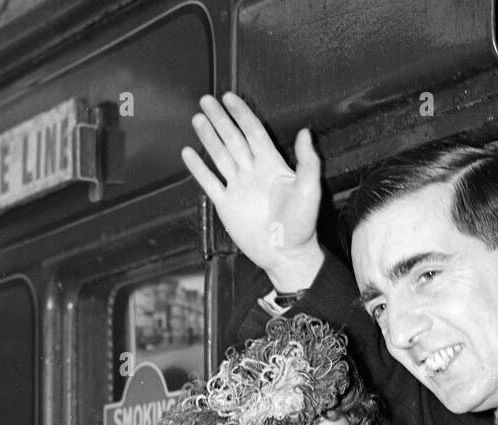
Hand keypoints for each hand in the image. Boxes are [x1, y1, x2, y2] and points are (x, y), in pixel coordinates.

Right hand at [182, 92, 323, 290]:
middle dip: (220, 119)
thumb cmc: (302, 225)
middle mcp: (252, 172)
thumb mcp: (309, 190)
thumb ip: (307, 162)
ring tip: (197, 119)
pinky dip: (198, 168)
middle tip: (206, 100)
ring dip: (208, 137)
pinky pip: (210, 182)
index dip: (242, 114)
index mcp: (271, 165)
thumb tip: (305, 132)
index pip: (253, 132)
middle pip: (233, 138)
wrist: (286, 254)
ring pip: (220, 155)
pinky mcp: (226, 205)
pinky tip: (188, 153)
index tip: (230, 97)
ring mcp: (238, 188)